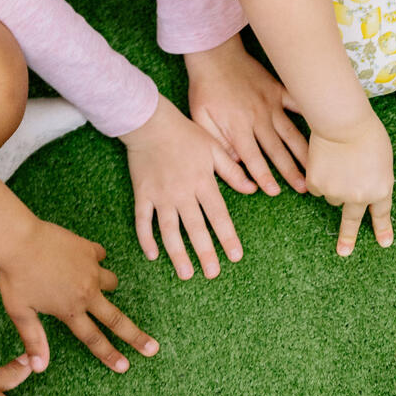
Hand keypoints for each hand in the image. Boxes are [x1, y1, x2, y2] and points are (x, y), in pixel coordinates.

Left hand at [0, 219, 157, 373]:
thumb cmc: (15, 276)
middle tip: (153, 348)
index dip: (110, 355)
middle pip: (117, 320)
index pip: (94, 339)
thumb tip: (39, 368)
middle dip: (136, 337)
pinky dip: (94, 259)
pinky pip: (100, 256)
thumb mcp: (20, 312)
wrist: (19, 239)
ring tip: (96, 285)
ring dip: (107, 287)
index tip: (125, 367)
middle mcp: (86, 293)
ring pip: (111, 282)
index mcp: (69, 310)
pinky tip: (84, 258)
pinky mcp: (89, 250)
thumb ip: (33, 339)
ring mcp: (91, 270)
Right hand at [121, 96, 250, 280]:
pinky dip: (145, 238)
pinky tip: (152, 255)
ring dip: (177, 254)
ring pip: (169, 230)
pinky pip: (142, 220)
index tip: (235, 256)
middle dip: (205, 252)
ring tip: (186, 274)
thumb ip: (232, 171)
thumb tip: (253, 189)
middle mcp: (182, 192)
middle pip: (195, 228)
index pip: (218, 215)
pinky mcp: (142, 194)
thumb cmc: (185, 133)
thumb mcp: (214, 148)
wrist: (149, 121)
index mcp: (203, 182)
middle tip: (212, 274)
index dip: (227, 237)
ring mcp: (160, 195)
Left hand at [187, 36, 308, 197]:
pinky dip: (311, 114)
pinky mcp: (278, 91)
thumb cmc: (205, 89)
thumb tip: (238, 163)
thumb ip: (218, 143)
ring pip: (291, 132)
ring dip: (304, 152)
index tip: (274, 192)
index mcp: (237, 126)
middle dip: (291, 171)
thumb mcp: (200, 118)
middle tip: (304, 189)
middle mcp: (258, 117)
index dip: (264, 176)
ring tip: (316, 167)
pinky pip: (297, 103)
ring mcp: (271, 104)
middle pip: (277, 150)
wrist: (214, 53)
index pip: (252, 158)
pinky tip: (325, 127)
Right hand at [306, 113, 393, 255]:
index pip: (381, 214)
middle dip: (348, 238)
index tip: (384, 243)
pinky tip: (325, 160)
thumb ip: (376, 179)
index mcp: (380, 190)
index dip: (383, 229)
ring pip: (333, 196)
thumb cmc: (367, 133)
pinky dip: (319, 176)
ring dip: (334, 184)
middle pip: (351, 220)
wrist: (342, 122)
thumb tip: (364, 191)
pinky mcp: (317, 186)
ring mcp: (337, 193)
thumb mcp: (383, 159)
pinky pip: (317, 187)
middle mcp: (359, 197)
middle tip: (344, 252)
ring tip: (338, 161)